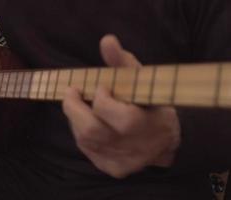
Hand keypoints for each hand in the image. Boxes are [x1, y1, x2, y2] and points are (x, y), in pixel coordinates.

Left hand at [63, 35, 180, 177]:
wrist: (166, 140)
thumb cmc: (152, 104)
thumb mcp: (142, 79)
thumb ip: (122, 61)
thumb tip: (106, 41)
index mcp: (143, 124)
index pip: (108, 111)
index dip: (99, 97)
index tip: (100, 87)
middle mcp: (130, 148)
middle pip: (89, 130)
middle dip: (73, 107)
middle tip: (72, 93)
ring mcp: (120, 161)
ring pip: (83, 140)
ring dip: (76, 119)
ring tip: (82, 106)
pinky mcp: (112, 169)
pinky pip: (87, 150)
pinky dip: (82, 133)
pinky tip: (90, 123)